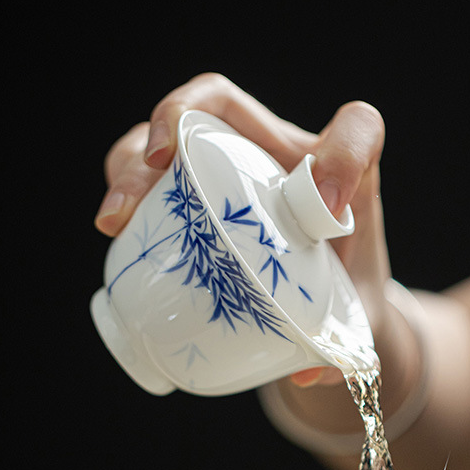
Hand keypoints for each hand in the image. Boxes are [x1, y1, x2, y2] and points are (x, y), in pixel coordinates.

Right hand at [94, 73, 392, 384]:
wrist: (318, 309)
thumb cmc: (341, 300)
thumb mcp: (354, 319)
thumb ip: (343, 345)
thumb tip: (307, 368)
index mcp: (336, 172)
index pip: (356, 127)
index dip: (345, 150)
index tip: (331, 209)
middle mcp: (274, 153)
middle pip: (219, 102)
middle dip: (177, 119)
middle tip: (157, 165)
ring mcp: (224, 166)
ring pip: (166, 132)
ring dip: (132, 160)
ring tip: (117, 214)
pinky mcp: (188, 193)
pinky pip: (144, 171)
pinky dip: (122, 188)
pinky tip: (113, 228)